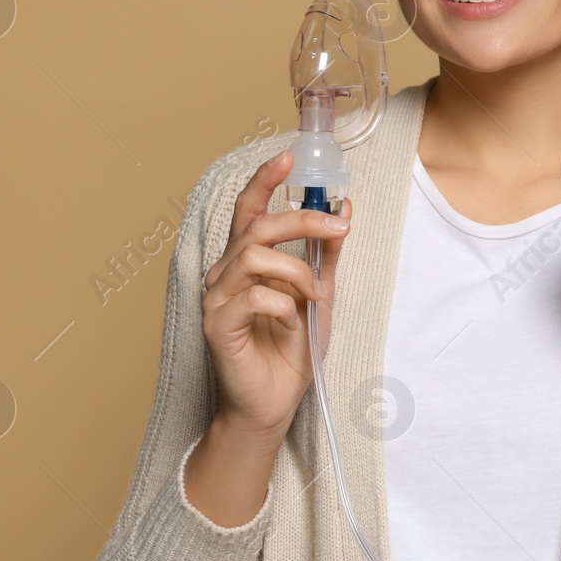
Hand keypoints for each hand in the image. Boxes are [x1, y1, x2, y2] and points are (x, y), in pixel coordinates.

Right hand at [200, 150, 352, 439]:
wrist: (275, 402)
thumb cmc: (291, 350)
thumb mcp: (319, 294)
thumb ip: (327, 254)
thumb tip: (344, 209)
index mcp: (246, 260)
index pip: (248, 210)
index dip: (263, 180)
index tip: (288, 158)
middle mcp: (225, 273)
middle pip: (258, 226)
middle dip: (302, 220)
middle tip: (338, 227)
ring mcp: (217, 298)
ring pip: (254, 257)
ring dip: (296, 272)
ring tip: (314, 295)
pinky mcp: (216, 325)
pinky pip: (253, 297)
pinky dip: (283, 305)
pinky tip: (292, 322)